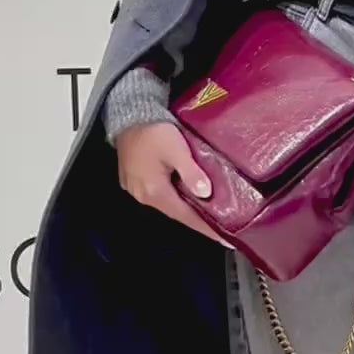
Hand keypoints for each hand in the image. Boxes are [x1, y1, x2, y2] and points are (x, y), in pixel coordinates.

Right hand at [115, 121, 232, 246]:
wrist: (128, 115)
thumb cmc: (151, 130)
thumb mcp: (176, 149)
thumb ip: (191, 172)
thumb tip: (205, 193)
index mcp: (155, 191)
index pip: (187, 217)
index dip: (207, 228)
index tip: (224, 238)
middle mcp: (144, 195)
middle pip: (177, 213)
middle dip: (199, 221)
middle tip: (221, 227)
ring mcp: (137, 189)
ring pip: (169, 205)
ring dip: (188, 209)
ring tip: (209, 213)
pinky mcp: (136, 180)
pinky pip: (161, 195)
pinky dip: (177, 198)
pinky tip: (189, 195)